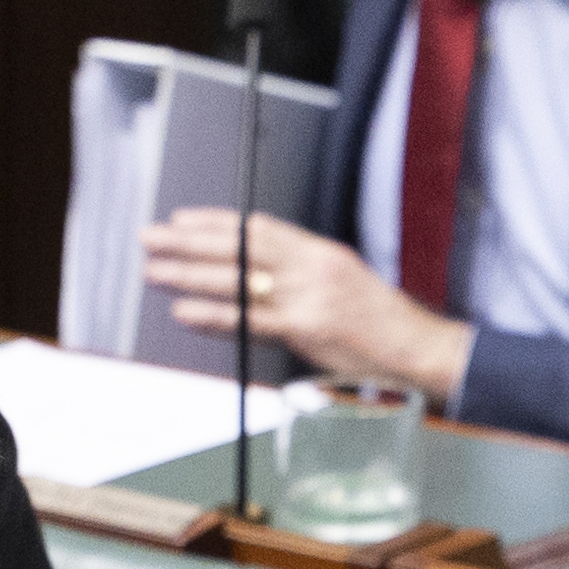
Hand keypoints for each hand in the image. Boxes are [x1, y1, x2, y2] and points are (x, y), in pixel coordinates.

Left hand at [140, 209, 477, 406]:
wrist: (418, 350)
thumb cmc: (378, 325)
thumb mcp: (341, 286)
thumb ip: (301, 278)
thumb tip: (258, 278)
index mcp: (320, 253)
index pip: (259, 228)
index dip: (216, 222)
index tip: (181, 219)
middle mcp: (312, 267)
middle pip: (240, 247)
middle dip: (189, 241)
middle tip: (150, 236)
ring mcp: (309, 297)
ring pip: (238, 279)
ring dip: (190, 274)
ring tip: (153, 270)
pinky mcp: (307, 330)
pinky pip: (251, 321)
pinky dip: (214, 315)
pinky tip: (185, 311)